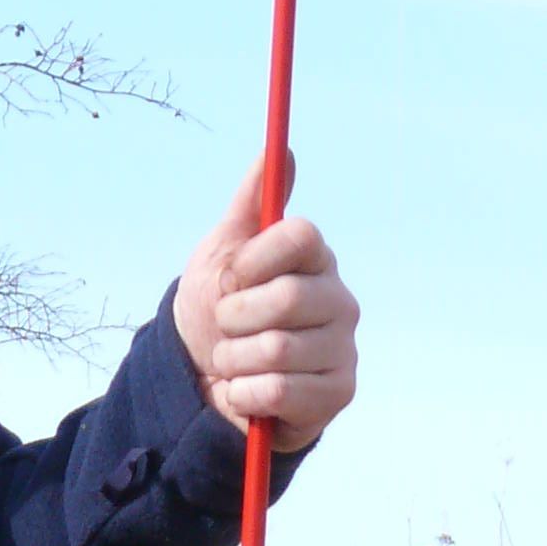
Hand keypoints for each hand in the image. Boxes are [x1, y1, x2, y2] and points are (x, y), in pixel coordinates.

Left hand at [174, 161, 359, 450]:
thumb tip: (277, 151)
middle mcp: (338, 299)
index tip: (229, 279)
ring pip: (276, 349)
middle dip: (234, 318)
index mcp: (314, 259)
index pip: (300, 236)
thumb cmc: (218, 311)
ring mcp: (342, 348)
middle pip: (287, 297)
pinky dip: (243, 395)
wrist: (204, 382)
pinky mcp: (337, 392)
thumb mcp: (222, 252)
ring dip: (233, 360)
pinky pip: (279, 391)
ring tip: (232, 362)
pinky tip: (243, 392)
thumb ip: (250, 203)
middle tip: (226, 326)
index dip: (253, 260)